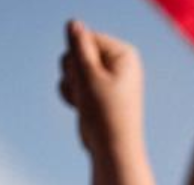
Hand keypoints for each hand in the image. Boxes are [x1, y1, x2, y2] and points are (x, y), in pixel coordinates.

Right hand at [57, 19, 142, 155]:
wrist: (111, 150)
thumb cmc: (106, 116)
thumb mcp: (89, 77)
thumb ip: (79, 48)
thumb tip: (73, 23)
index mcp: (123, 53)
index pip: (85, 38)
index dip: (78, 60)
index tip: (91, 82)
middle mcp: (117, 62)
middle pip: (75, 52)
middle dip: (74, 74)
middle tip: (88, 95)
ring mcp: (105, 76)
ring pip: (70, 68)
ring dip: (71, 87)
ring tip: (86, 104)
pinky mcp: (96, 89)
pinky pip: (72, 83)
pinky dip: (72, 95)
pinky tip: (82, 109)